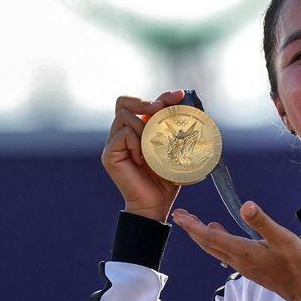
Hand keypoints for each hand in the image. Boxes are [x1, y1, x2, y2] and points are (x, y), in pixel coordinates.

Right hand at [100, 89, 186, 222]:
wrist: (156, 205)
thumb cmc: (167, 180)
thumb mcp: (176, 150)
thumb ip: (177, 131)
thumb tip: (191, 109)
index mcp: (137, 129)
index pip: (142, 103)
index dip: (161, 96)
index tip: (178, 95)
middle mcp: (122, 133)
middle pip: (123, 102)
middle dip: (144, 101)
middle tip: (160, 108)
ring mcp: (113, 144)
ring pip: (124, 116)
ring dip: (142, 126)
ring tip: (153, 146)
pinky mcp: (109, 155)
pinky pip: (123, 135)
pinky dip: (136, 142)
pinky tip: (144, 159)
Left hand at [173, 201, 300, 300]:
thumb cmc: (298, 264)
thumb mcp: (283, 239)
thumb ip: (262, 223)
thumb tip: (245, 205)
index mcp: (243, 252)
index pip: (210, 237)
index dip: (192, 226)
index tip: (178, 216)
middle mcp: (239, 260)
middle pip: (208, 244)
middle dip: (192, 230)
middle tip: (179, 215)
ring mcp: (244, 266)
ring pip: (216, 250)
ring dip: (203, 236)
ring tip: (194, 223)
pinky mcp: (252, 268)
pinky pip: (226, 253)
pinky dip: (217, 242)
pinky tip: (221, 234)